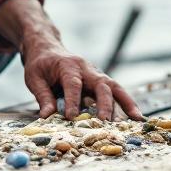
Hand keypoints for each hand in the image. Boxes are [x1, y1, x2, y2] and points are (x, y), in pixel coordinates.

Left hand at [22, 35, 142, 120]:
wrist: (47, 49)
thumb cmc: (40, 65)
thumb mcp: (34, 78)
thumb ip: (43, 96)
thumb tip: (47, 117)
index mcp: (68, 65)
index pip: (73, 83)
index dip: (73, 100)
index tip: (71, 117)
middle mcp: (86, 68)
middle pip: (100, 84)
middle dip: (104, 103)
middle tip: (104, 122)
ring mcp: (96, 73)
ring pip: (114, 86)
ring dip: (126, 102)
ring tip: (136, 119)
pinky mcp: (100, 80)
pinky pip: (116, 91)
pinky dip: (127, 102)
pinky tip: (136, 116)